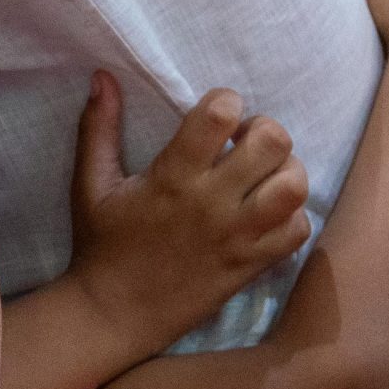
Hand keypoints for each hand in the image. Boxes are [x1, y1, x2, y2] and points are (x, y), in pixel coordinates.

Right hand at [67, 71, 313, 357]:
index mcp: (171, 177)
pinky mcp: (252, 264)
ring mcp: (238, 236)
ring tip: (264, 174)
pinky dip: (291, 215)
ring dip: (286, 170)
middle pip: (273, 143)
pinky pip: (298, 229)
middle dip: (265, 130)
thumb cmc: (102, 244)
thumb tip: (102, 76)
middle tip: (245, 142)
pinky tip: (267, 212)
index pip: (219, 116)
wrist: (116, 312)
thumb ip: (98, 127)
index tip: (216, 114)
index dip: (225, 102)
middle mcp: (211, 203)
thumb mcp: (90, 183)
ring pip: (294, 186)